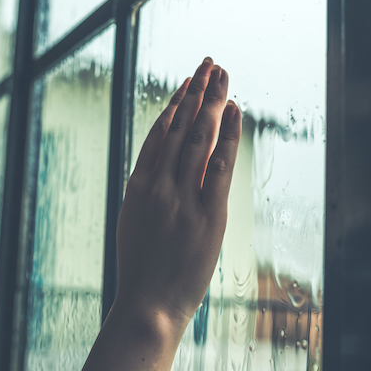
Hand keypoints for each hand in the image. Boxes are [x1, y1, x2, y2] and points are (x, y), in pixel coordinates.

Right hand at [114, 57, 241, 325]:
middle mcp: (158, 185)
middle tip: (210, 63)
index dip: (175, 105)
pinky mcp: (207, 213)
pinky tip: (234, 110)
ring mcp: (182, 197)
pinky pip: (218, 164)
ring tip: (223, 74)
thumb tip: (163, 167)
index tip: (187, 84)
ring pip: (198, 137)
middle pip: (180, 126)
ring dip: (213, 101)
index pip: (158, 133)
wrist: (148, 306)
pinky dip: (227, 134)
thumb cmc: (142, 269)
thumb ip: (148, 191)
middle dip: (198, 91)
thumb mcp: (136, 223)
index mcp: (137, 186)